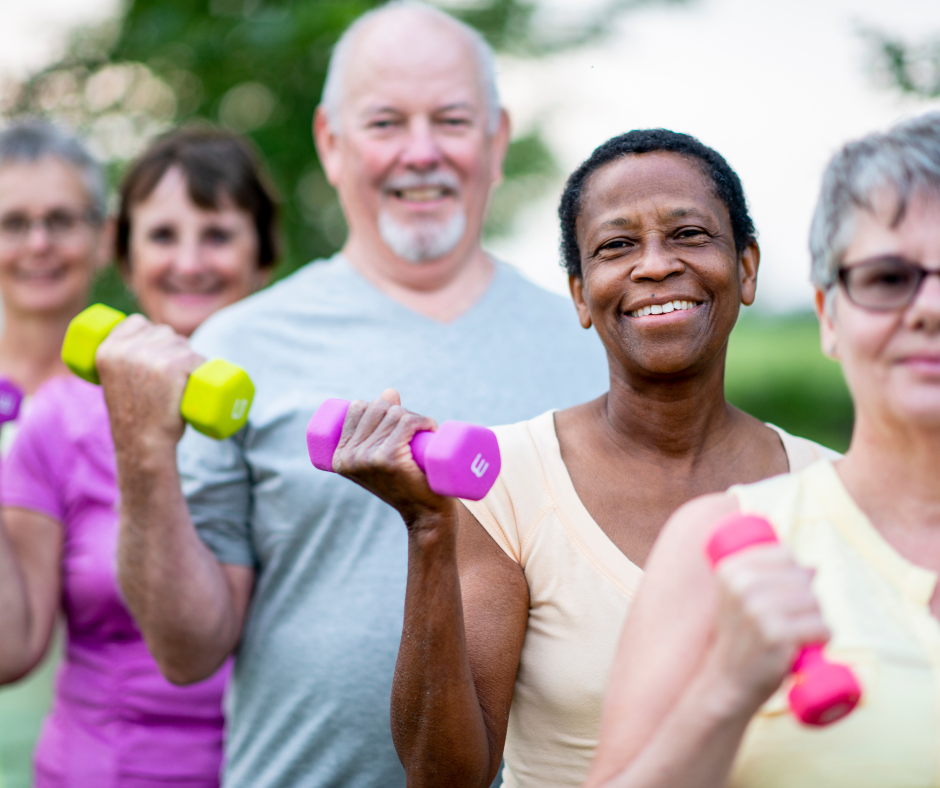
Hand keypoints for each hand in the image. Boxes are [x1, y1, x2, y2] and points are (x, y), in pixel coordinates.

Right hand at [96, 315, 204, 453]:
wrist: (143, 444)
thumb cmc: (134, 415)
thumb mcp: (116, 381)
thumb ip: (122, 361)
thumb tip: (143, 338)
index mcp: (106, 350)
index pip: (138, 322)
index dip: (152, 334)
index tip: (158, 352)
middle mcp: (126, 350)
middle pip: (165, 333)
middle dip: (174, 349)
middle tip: (171, 378)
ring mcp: (150, 357)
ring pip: (184, 345)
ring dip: (190, 360)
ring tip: (180, 385)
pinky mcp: (173, 367)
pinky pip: (198, 358)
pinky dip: (202, 368)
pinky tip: (194, 382)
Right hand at [332, 390, 452, 526]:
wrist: (424, 516)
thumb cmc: (406, 483)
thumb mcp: (383, 455)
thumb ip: (381, 425)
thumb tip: (390, 392)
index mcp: (338, 456)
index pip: (356, 408)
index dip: (380, 406)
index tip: (397, 421)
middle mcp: (348, 457)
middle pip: (377, 408)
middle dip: (400, 411)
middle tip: (416, 431)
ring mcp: (367, 458)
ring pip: (395, 414)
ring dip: (415, 417)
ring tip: (425, 433)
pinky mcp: (388, 458)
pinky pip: (407, 423)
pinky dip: (422, 420)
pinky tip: (430, 428)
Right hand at [707, 545, 829, 713]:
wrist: (727, 682)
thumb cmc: (740, 640)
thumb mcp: (738, 599)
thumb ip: (764, 577)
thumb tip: (813, 567)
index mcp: (730, 570)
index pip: (784, 554)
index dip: (794, 573)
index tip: (783, 594)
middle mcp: (742, 586)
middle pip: (802, 577)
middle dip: (807, 599)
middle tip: (790, 621)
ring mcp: (759, 610)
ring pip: (814, 601)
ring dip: (815, 620)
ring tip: (797, 634)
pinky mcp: (777, 635)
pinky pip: (821, 627)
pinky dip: (822, 638)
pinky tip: (806, 646)